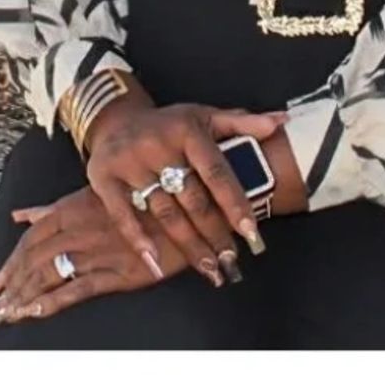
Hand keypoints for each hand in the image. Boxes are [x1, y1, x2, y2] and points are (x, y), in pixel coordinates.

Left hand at [0, 186, 184, 324]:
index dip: (11, 263)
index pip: (31, 238)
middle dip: (10, 287)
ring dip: (24, 298)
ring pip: (49, 276)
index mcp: (74, 207)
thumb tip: (21, 214)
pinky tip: (35, 313)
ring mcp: (98, 250)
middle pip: (34, 260)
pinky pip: (77, 289)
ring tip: (6, 318)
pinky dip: (52, 302)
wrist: (186, 207)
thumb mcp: (95, 194)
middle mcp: (82, 228)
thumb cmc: (140, 196)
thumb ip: (56, 207)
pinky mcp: (118, 271)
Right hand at [83, 96, 287, 285]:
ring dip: (187, 245)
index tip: (251, 232)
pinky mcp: (103, 177)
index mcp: (188, 130)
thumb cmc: (171, 124)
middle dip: (215, 233)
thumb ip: (243, 123)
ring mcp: (129, 162)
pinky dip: (138, 239)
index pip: (217, 172)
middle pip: (193, 198)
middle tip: (231, 261)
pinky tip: (155, 263)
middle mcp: (159, 145)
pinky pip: (122, 214)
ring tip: (208, 268)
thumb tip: (280, 122)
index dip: (235, 203)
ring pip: (164, 212)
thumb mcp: (206, 116)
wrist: (118, 119)